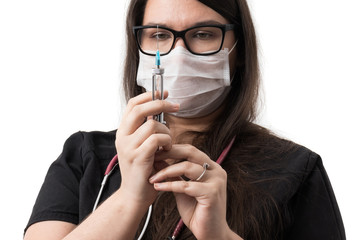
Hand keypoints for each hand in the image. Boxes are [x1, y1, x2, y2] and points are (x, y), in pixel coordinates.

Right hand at [115, 91, 178, 206]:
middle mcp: (122, 136)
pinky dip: (167, 142)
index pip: (132, 104)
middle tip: (176, 105)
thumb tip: (161, 110)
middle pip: (140, 108)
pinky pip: (157, 139)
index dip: (149, 95)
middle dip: (160, 103)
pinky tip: (167, 150)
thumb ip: (147, 130)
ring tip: (168, 144)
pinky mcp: (138, 157)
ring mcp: (128, 147)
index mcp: (123, 131)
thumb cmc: (143, 170)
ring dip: (167, 131)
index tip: (163, 92)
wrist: (135, 195)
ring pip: (153, 125)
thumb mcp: (142, 146)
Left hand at [149, 144, 236, 239]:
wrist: (210, 233)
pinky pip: (186, 185)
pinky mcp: (212, 193)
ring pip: (187, 167)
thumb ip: (174, 175)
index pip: (190, 150)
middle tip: (152, 157)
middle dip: (169, 153)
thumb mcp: (183, 189)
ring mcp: (216, 181)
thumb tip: (158, 160)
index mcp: (212, 167)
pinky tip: (158, 187)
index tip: (155, 152)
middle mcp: (216, 170)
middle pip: (190, 152)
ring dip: (166, 171)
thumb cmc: (197, 212)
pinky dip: (169, 185)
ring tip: (153, 177)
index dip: (172, 149)